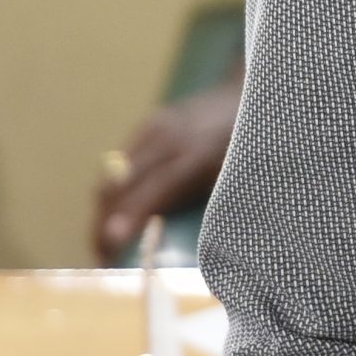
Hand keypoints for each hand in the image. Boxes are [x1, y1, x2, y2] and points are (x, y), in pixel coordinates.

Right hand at [90, 71, 242, 263]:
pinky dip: (112, 194)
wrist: (250, 93)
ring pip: (113, 177)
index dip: (130, 217)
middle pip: (121, 186)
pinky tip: (112, 217)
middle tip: (100, 262)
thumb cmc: (254, 146)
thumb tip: (184, 252)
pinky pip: (120, 164)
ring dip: (102, 213)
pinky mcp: (148, 125)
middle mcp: (171, 139)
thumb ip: (215, 208)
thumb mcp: (242, 178)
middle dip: (103, 226)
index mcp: (200, 154)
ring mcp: (155, 128)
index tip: (111, 244)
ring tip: (102, 247)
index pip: (156, 189)